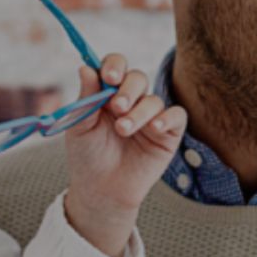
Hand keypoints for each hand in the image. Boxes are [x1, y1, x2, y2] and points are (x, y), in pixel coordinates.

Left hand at [61, 53, 185, 256]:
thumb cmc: (88, 158)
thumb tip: (85, 67)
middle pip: (137, 78)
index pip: (115, 67)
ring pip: (154, 99)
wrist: (101, 191)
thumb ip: (86, 98)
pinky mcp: (168, 133)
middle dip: (128, 90)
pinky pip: (177, 115)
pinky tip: (154, 127)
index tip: (108, 77)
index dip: (114, 66)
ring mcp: (151, 116)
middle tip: (117, 107)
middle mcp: (131, 101)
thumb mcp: (80, 126)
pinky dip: (167, 117)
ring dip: (139, 112)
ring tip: (124, 130)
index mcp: (107, 94)